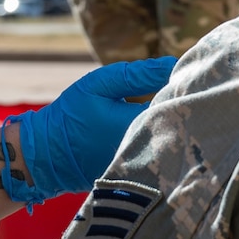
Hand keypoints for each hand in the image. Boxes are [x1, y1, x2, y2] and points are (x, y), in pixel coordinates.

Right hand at [11, 56, 175, 198]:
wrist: (46, 157)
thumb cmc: (71, 117)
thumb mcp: (99, 85)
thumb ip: (138, 75)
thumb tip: (173, 63)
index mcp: (140, 124)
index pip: (180, 104)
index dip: (189, 88)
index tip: (192, 74)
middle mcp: (147, 149)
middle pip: (183, 126)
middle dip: (187, 106)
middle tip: (190, 87)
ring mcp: (144, 166)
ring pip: (174, 140)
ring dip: (178, 123)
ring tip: (178, 104)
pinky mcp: (140, 175)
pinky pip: (161, 153)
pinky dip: (164, 138)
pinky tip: (163, 125)